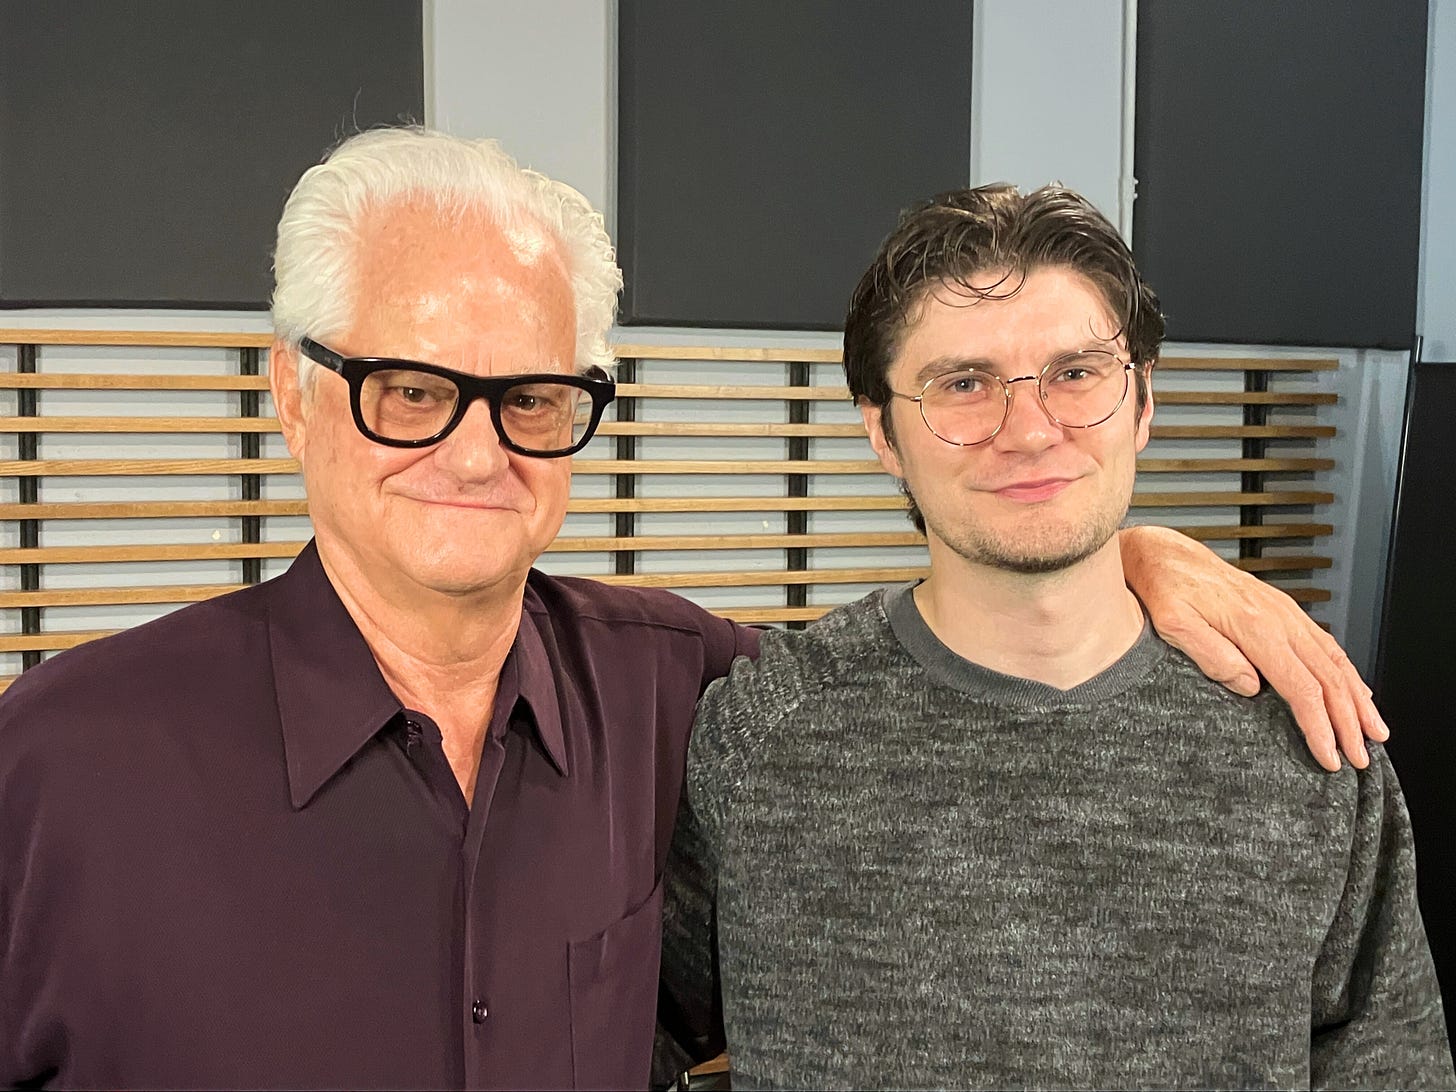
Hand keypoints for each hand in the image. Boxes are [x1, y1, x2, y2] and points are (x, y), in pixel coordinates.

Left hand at [1119, 525, 1386, 771]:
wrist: (1164, 554)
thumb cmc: (1164, 589)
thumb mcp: (1174, 625)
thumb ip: (1213, 656)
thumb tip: (1250, 688)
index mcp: (1256, 627)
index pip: (1301, 687)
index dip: (1320, 726)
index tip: (1329, 757)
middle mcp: (1280, 618)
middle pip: (1329, 678)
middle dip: (1349, 722)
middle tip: (1360, 758)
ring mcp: (1285, 612)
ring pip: (1335, 661)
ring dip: (1358, 699)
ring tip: (1373, 732)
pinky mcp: (1282, 610)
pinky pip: (1325, 645)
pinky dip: (1347, 672)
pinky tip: (1356, 690)